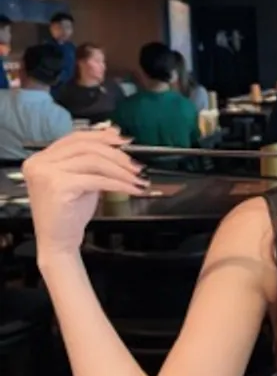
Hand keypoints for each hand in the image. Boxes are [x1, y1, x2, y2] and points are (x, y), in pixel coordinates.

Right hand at [22, 128, 147, 257]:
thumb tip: (115, 134)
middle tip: (136, 164)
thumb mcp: (82, 178)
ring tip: (137, 178)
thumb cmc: (69, 213)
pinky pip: (97, 179)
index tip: (124, 141)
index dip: (102, 136)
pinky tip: (132, 189)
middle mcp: (40, 162)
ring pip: (94, 161)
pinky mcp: (59, 186)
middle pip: (86, 147)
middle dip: (116, 154)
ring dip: (121, 170)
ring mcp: (47, 174)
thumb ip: (93, 159)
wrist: (58, 242)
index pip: (75, 138)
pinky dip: (119, 183)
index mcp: (42, 158)